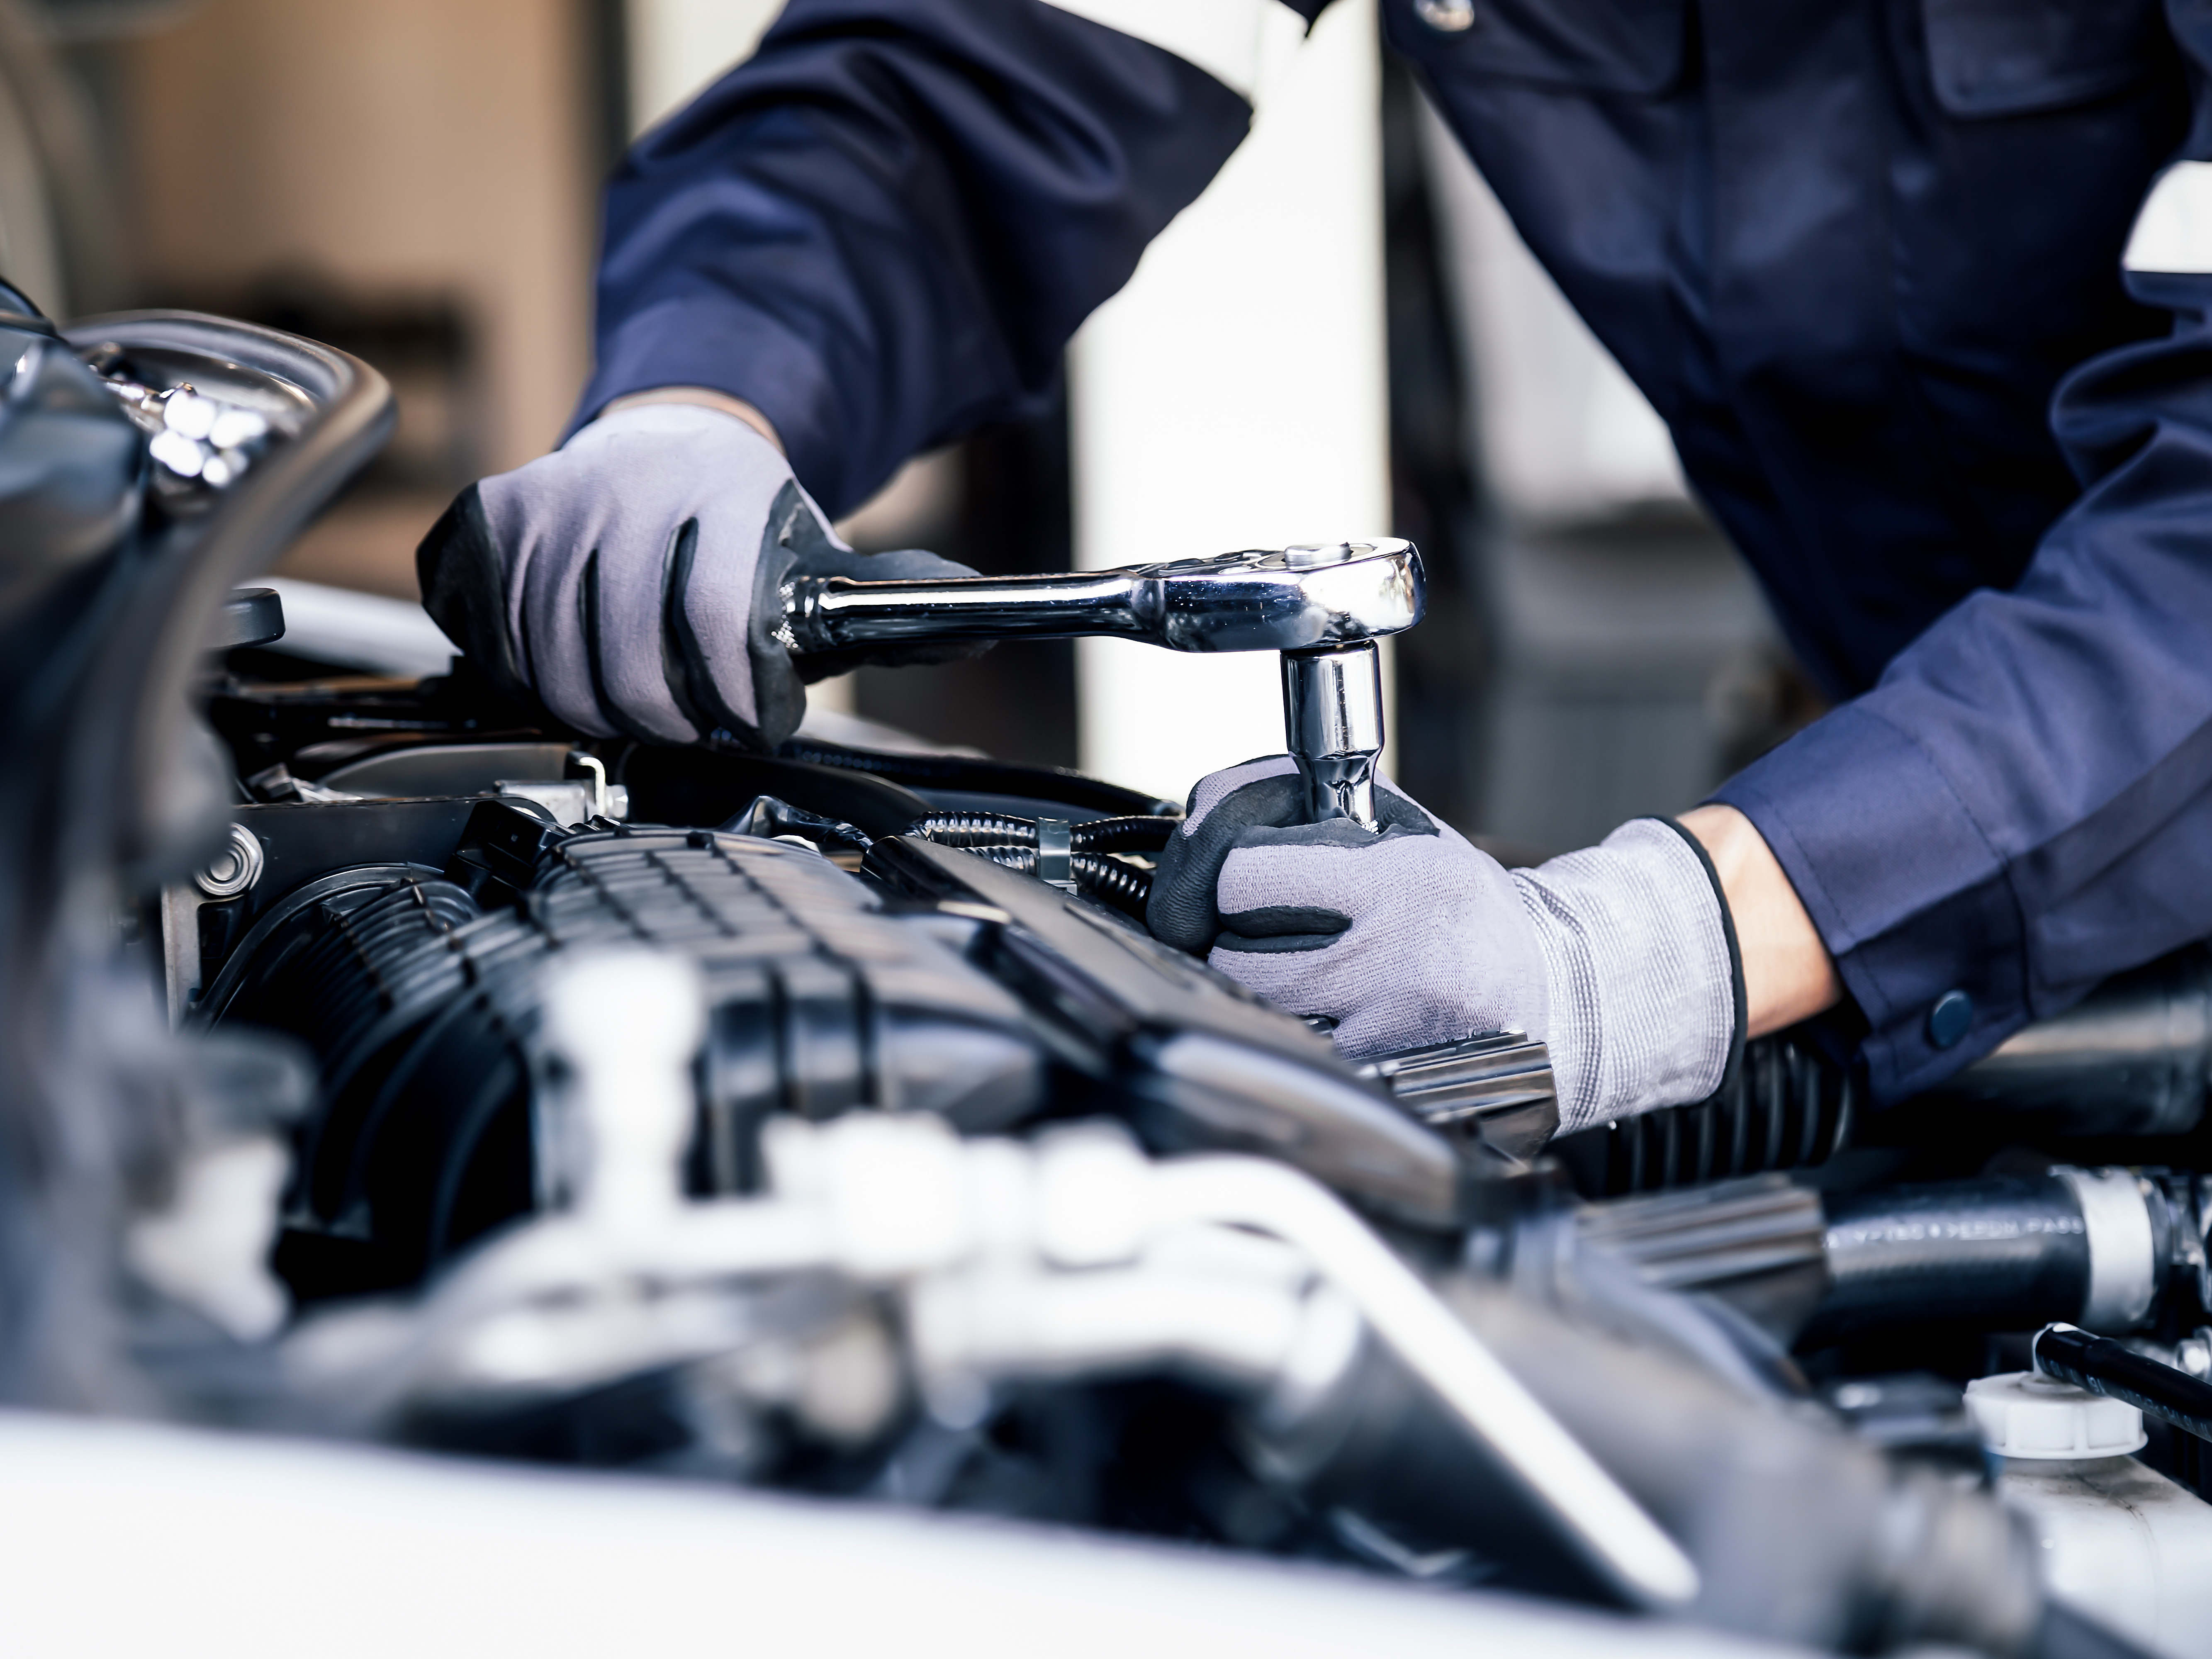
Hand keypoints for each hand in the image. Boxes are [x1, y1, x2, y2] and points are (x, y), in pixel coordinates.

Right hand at [416, 401, 982, 747]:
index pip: (720, 628)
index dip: (737, 702)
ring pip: (555, 672)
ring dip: (600, 710)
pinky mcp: (492, 524)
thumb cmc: (751, 521)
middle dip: (673, 723)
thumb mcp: (826, 555)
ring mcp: (550, 505)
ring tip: (644, 700)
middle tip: (697, 724)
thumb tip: (981, 626)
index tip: (752, 723)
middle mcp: (626, 491)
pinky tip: (577, 665)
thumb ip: (896, 602)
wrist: (672, 436)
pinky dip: (532, 676)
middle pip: (631, 671)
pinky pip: (495, 642)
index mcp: (721, 493)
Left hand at [1147, 757, 1740, 1132]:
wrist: (1552, 992)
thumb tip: (1207, 811)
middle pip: (1232, 953)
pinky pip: (1291, 1053)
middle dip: (1230, 938)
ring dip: (1252, 990)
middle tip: (1261, 930)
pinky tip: (1319, 1015)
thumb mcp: (1404, 834)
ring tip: (1296, 969)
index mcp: (1397, 884)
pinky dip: (1286, 1035)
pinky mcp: (1381, 1081)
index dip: (1229, 874)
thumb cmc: (1463, 909)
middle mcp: (1391, 960)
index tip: (1246, 878)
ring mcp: (1384, 1031)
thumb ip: (1311, 811)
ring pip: (1253, 1011)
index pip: (1243, 877)